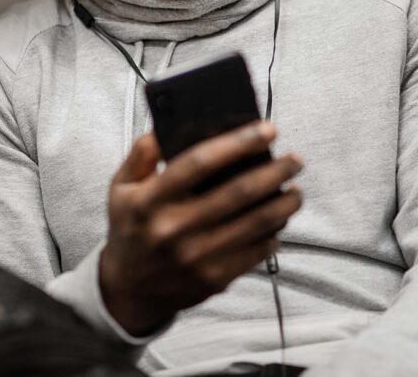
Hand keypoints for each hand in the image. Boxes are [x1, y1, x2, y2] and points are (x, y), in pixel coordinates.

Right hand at [99, 121, 302, 335]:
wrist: (129, 290)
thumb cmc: (130, 229)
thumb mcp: (120, 188)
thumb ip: (140, 155)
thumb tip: (165, 128)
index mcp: (151, 200)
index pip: (199, 162)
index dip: (238, 143)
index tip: (267, 129)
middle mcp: (174, 228)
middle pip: (238, 192)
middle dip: (275, 172)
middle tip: (295, 159)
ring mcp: (197, 257)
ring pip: (256, 223)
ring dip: (284, 204)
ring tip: (296, 189)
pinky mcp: (214, 278)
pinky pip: (256, 252)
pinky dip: (274, 233)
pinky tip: (279, 220)